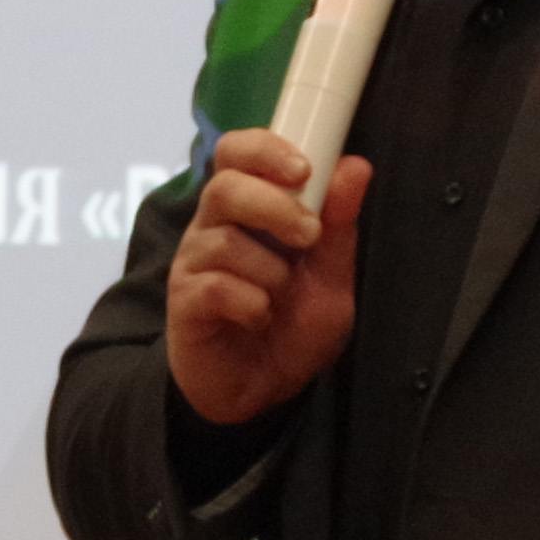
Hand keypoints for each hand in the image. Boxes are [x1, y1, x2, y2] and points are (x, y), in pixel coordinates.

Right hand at [164, 131, 367, 428]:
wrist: (264, 390)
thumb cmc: (292, 327)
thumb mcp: (331, 276)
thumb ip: (339, 225)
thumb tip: (355, 165)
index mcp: (247, 209)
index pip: (236, 151)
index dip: (264, 148)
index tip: (303, 169)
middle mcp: (213, 227)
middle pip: (225, 186)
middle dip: (274, 206)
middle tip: (308, 236)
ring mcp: (194, 263)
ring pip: (223, 240)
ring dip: (269, 270)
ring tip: (281, 295)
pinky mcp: (184, 302)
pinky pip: (215, 287)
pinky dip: (250, 303)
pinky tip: (257, 317)